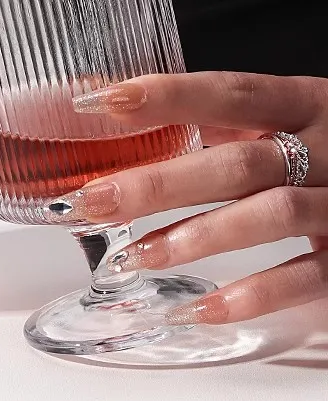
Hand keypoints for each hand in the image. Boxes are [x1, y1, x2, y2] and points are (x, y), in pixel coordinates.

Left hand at [53, 72, 327, 324]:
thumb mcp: (286, 117)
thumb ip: (216, 117)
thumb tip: (111, 104)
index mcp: (306, 103)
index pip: (229, 92)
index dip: (166, 96)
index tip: (99, 103)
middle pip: (239, 162)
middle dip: (160, 183)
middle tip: (93, 201)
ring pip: (270, 216)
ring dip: (196, 237)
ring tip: (134, 257)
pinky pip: (308, 278)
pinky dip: (252, 294)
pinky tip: (198, 308)